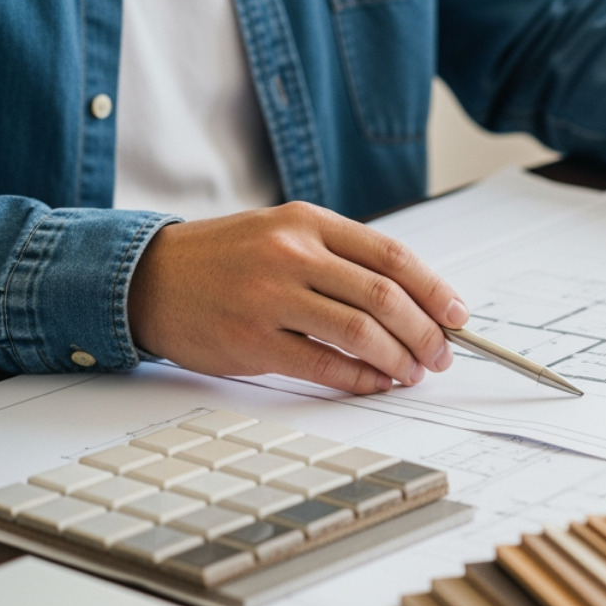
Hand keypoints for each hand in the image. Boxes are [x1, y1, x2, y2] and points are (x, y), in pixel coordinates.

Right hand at [127, 201, 467, 393]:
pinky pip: (324, 365)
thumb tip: (414, 301)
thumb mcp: (284, 234)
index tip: (458, 316)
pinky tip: (375, 384)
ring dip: (398, 360)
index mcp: (308, 222)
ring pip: (360, 332)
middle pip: (384, 297)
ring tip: (411, 373)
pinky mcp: (252, 340)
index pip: (392, 256)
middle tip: (441, 355)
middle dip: (425, 332)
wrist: (147, 277)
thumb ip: (342, 259)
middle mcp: (291, 254)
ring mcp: (270, 297)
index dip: (435, 290)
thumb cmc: (226, 260)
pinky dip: (360, 379)